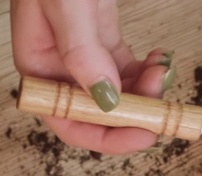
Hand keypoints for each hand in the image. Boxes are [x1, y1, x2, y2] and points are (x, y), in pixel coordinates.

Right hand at [11, 0, 170, 153]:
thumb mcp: (63, 3)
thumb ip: (81, 51)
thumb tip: (105, 98)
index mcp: (37, 63)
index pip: (67, 120)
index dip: (105, 136)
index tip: (141, 134)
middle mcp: (58, 64)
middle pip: (97, 113)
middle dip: (134, 113)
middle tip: (164, 106)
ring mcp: (81, 51)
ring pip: (117, 93)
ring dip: (145, 92)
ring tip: (161, 72)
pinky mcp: (101, 36)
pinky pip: (125, 68)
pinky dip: (146, 71)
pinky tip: (158, 61)